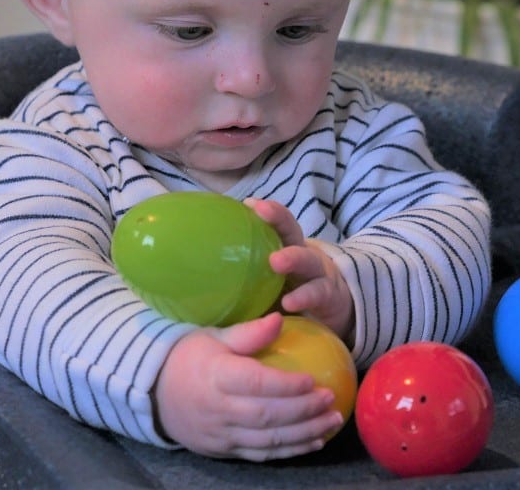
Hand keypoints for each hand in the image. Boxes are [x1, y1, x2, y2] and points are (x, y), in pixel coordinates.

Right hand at [154, 312, 343, 460]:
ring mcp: (221, 434)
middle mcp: (218, 409)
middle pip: (266, 416)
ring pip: (268, 440)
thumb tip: (279, 318)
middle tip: (331, 399)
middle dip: (304, 410)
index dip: (285, 385)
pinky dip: (291, 450)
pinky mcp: (225, 450)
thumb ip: (248, 333)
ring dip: (305, 433)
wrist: (155, 393)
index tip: (313, 380)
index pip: (254, 384)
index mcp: (215, 376)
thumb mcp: (214, 336)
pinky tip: (315, 441)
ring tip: (333, 421)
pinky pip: (262, 455)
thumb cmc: (190, 357)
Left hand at [244, 198, 353, 338]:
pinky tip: (289, 302)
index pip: (275, 223)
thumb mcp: (264, 285)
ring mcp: (318, 274)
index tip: (246, 202)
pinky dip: (303, 296)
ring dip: (292, 257)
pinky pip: (316, 294)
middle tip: (259, 212)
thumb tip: (187, 280)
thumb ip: (237, 280)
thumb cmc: (288, 297)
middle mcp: (302, 256)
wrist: (332, 315)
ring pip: (307, 260)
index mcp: (284, 250)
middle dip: (277, 218)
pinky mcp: (328, 296)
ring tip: (276, 261)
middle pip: (291, 230)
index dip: (265, 211)